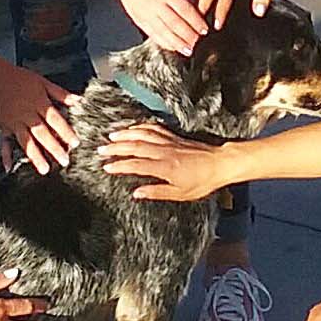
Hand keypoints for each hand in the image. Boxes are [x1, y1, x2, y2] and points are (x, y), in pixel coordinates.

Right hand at [0, 62, 77, 174]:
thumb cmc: (17, 78)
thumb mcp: (42, 82)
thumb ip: (60, 93)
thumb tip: (78, 100)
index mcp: (38, 103)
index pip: (55, 119)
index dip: (65, 131)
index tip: (75, 143)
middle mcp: (27, 115)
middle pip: (42, 134)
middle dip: (54, 148)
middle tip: (64, 161)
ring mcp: (14, 123)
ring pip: (26, 142)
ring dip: (35, 156)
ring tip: (45, 169)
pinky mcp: (4, 127)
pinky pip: (5, 143)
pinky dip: (6, 156)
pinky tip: (10, 167)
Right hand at [98, 122, 233, 201]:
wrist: (220, 163)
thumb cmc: (202, 181)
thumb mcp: (180, 193)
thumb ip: (157, 192)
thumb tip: (137, 193)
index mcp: (164, 167)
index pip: (136, 165)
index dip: (120, 165)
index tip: (106, 167)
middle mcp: (164, 152)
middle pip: (135, 146)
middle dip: (116, 148)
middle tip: (101, 150)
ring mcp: (169, 142)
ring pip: (143, 134)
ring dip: (126, 134)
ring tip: (111, 136)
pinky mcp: (174, 137)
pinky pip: (155, 129)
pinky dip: (142, 127)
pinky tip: (133, 128)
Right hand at [103, 0, 207, 55]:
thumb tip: (196, 9)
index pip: (185, 10)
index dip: (196, 22)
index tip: (204, 30)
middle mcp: (156, 4)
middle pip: (175, 23)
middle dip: (188, 36)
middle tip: (198, 43)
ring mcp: (146, 13)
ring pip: (163, 32)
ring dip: (177, 43)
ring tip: (187, 50)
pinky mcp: (139, 19)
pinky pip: (152, 34)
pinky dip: (163, 42)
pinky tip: (172, 47)